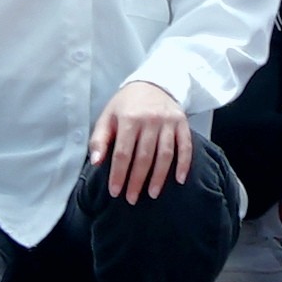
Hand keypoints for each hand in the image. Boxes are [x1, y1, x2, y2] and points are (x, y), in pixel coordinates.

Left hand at [91, 78, 194, 197]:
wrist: (152, 82)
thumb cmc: (126, 105)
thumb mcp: (107, 117)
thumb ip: (99, 140)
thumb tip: (96, 163)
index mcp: (129, 118)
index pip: (123, 153)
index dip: (119, 174)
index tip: (115, 192)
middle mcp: (150, 120)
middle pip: (144, 157)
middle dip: (137, 181)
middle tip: (132, 199)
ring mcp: (168, 121)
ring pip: (165, 154)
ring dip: (159, 177)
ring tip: (153, 194)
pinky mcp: (182, 123)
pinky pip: (185, 146)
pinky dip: (184, 164)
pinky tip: (179, 180)